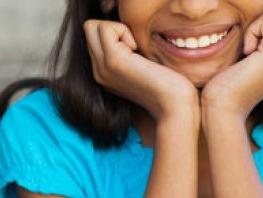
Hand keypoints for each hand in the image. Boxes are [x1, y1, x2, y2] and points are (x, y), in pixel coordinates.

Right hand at [83, 19, 198, 119]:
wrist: (173, 106)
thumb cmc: (168, 86)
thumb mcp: (143, 68)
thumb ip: (130, 54)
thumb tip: (129, 37)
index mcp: (104, 73)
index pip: (94, 37)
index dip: (114, 33)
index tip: (134, 48)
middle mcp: (98, 71)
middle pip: (89, 29)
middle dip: (112, 27)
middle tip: (133, 44)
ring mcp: (101, 67)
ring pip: (92, 26)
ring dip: (117, 29)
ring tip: (134, 48)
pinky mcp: (112, 61)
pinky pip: (105, 29)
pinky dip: (122, 30)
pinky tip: (136, 48)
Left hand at [201, 9, 262, 118]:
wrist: (223, 109)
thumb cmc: (228, 86)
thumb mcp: (254, 61)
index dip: (262, 30)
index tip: (250, 53)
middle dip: (260, 27)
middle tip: (248, 52)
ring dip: (256, 30)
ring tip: (248, 54)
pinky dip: (251, 33)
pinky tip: (246, 55)